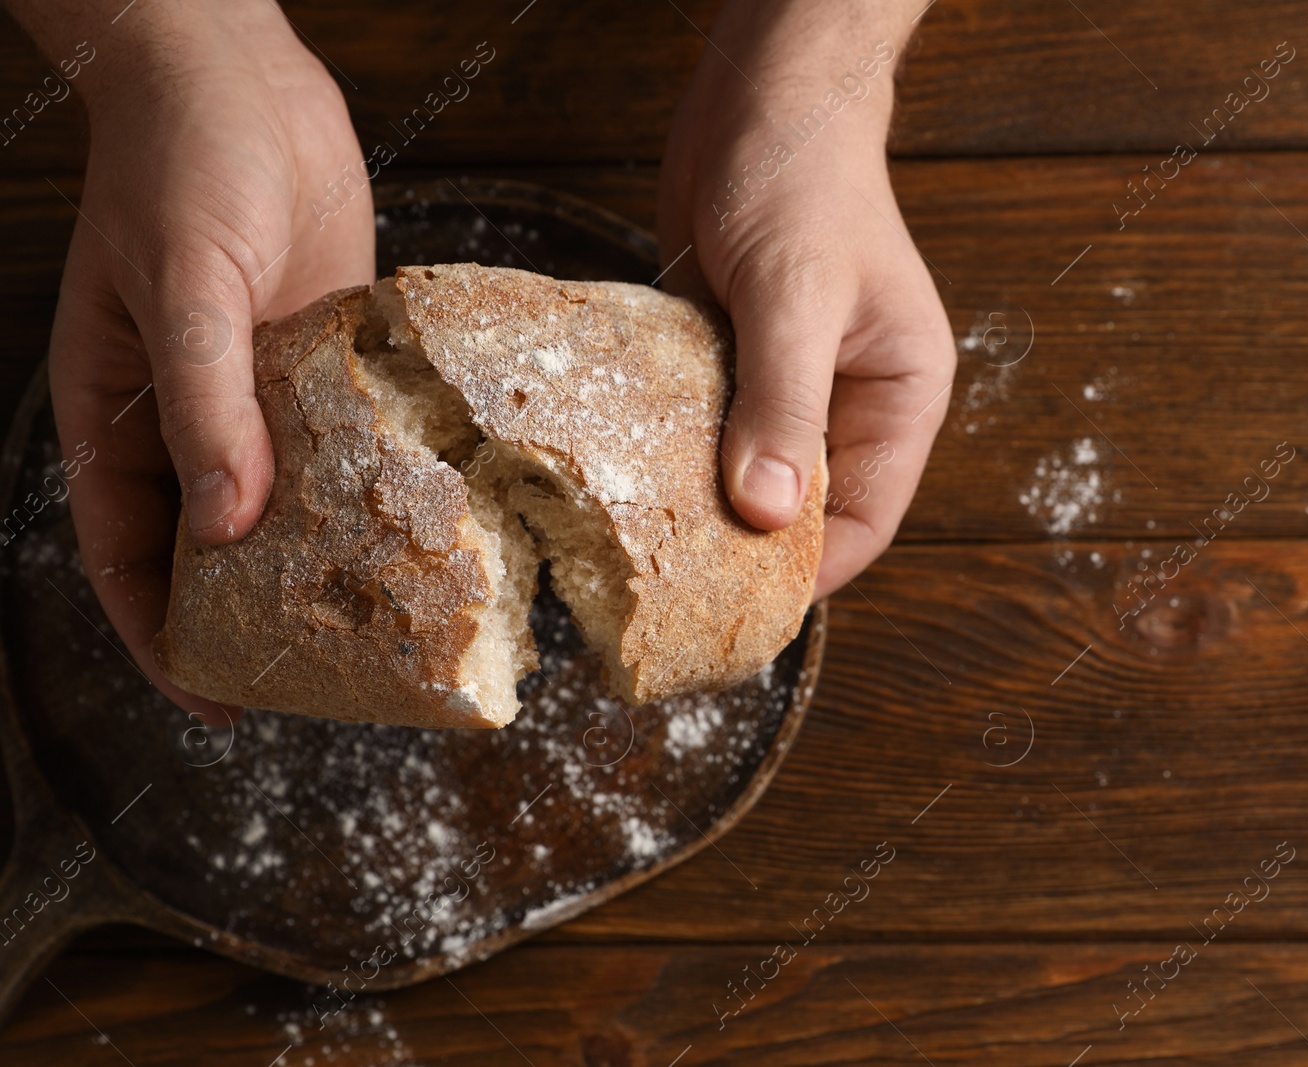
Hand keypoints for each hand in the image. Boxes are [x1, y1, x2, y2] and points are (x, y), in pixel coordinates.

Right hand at [28, 1, 372, 721]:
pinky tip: (431, 522)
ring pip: (293, 502)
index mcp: (120, 417)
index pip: (129, 556)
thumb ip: (203, 405)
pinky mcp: (330, 362)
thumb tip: (228, 527)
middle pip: (218, 546)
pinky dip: (380, 483)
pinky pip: (352, 441)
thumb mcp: (185, 288)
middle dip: (260, 615)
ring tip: (393, 619)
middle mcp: (194, 419)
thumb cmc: (181, 169)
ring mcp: (266, 394)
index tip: (217, 701)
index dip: (164, 636)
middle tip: (328, 675)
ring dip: (332, 556)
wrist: (241, 80)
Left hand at [657, 1, 953, 597]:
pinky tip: (622, 478)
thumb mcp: (796, 294)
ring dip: (699, 503)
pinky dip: (670, 451)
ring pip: (747, 473)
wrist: (761, 95)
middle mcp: (848, 402)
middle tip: (673, 591)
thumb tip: (763, 514)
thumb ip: (783, 403)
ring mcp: (786, 383)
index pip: (865, 518)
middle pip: (803, 507)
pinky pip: (704, 427)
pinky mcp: (731, 358)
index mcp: (898, 397)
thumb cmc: (804, 179)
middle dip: (747, 547)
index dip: (809, 570)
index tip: (742, 609)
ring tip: (637, 548)